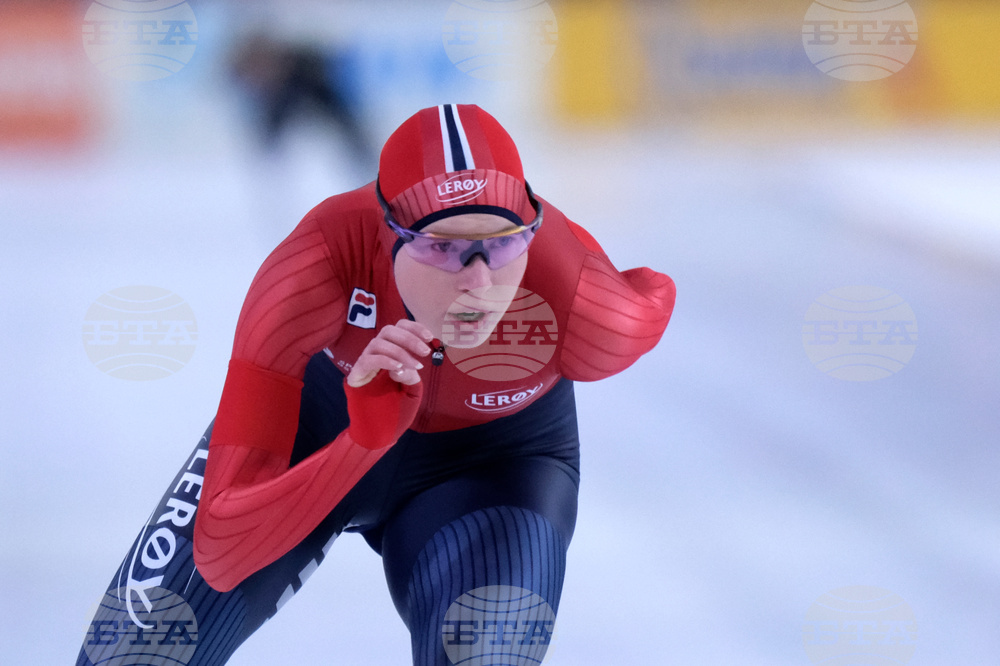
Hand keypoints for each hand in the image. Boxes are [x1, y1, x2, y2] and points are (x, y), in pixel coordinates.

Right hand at [343, 320, 432, 449]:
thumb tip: (405, 364)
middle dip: (409, 338)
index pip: (399, 329)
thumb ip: (411, 375)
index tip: (430, 337)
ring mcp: (365, 363)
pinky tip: (398, 369)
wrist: (379, 433)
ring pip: (378, 343)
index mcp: (391, 353)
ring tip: (415, 366)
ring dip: (400, 352)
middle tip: (425, 352)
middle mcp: (376, 354)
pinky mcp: (356, 375)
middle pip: (388, 331)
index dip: (414, 328)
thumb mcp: (411, 392)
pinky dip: (386, 361)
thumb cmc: (395, 411)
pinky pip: (368, 360)